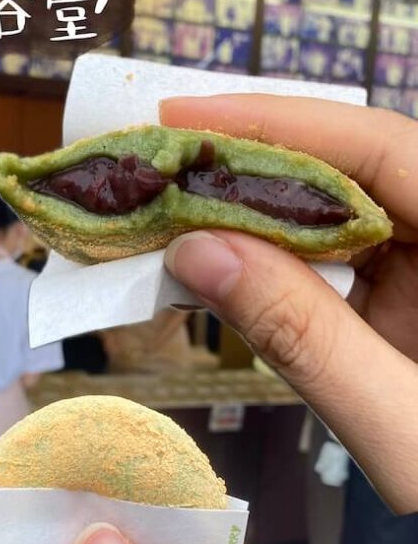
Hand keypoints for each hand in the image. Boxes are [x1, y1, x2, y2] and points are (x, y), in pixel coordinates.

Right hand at [160, 94, 417, 513]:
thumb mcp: (396, 424)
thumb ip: (301, 336)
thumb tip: (195, 251)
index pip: (381, 148)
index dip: (277, 122)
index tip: (180, 119)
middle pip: (350, 165)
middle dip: (247, 160)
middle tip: (152, 159)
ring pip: (335, 204)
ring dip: (248, 206)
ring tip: (164, 205)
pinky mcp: (410, 287)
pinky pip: (333, 250)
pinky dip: (269, 253)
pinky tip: (214, 255)